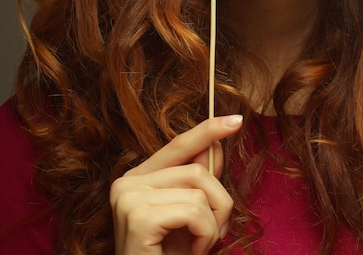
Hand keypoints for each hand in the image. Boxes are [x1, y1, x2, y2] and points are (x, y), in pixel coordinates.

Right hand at [110, 115, 242, 254]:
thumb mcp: (189, 217)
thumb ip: (198, 182)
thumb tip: (215, 146)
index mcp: (137, 179)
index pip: (178, 145)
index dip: (208, 131)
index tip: (235, 121)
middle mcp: (126, 183)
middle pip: (197, 169)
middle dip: (219, 202)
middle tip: (213, 235)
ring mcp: (128, 197)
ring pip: (199, 188)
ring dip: (213, 223)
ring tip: (199, 246)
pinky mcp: (137, 215)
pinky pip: (194, 210)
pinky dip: (205, 236)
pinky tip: (191, 253)